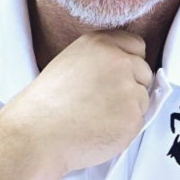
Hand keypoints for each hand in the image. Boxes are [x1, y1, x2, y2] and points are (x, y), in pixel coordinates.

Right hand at [0, 31, 154, 177]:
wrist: (35, 135)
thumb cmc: (46, 105)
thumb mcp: (71, 63)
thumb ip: (102, 59)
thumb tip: (129, 67)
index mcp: (100, 43)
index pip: (136, 45)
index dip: (128, 63)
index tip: (113, 77)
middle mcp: (118, 61)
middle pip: (144, 71)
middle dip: (130, 86)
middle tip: (100, 102)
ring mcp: (128, 88)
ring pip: (143, 98)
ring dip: (127, 109)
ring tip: (95, 117)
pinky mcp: (134, 115)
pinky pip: (139, 120)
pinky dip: (125, 128)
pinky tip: (100, 129)